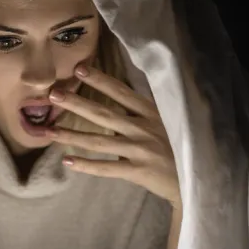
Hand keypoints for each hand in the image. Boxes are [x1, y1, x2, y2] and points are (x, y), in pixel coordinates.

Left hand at [46, 65, 180, 207]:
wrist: (201, 179)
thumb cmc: (183, 147)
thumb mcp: (171, 120)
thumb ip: (146, 111)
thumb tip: (120, 98)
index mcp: (152, 112)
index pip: (121, 92)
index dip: (100, 80)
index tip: (79, 69)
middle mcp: (144, 128)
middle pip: (104, 114)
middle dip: (77, 103)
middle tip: (52, 94)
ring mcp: (140, 150)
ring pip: (99, 141)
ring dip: (71, 135)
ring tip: (48, 130)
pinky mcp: (138, 171)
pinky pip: (107, 168)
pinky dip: (86, 165)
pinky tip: (67, 161)